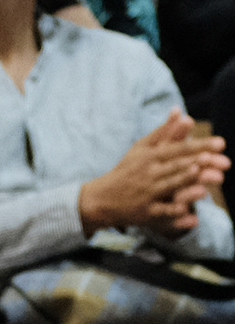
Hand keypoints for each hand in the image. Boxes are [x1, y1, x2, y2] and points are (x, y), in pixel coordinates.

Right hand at [79, 108, 228, 236]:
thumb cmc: (125, 171)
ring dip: (186, 179)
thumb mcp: (141, 148)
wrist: (100, 199)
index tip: (221, 144)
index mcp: (151, 156)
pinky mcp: (145, 212)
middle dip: (200, 162)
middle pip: (178, 166)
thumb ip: (163, 132)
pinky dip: (172, 211)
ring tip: (202, 173)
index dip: (201, 146)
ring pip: (170, 185)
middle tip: (222, 160)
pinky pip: (160, 211)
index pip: (180, 149)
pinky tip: (186, 209)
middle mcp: (149, 173)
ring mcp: (147, 193)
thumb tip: (180, 111)